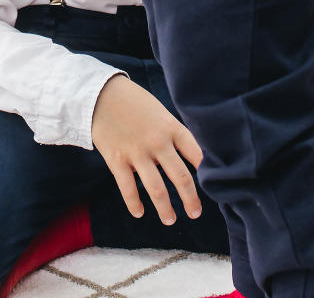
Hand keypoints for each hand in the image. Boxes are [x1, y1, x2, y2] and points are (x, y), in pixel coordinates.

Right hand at [90, 74, 204, 224]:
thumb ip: (172, 133)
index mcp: (171, 127)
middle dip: (190, 199)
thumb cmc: (133, 101)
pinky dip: (134, 204)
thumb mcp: (159, 111)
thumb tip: (185, 158)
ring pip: (157, 189)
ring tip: (170, 220)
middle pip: (181, 177)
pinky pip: (128, 189)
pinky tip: (139, 213)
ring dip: (165, 209)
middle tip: (195, 213)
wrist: (100, 94)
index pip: (196, 153)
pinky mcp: (117, 160)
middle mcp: (158, 142)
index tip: (213, 186)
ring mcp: (137, 153)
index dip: (207, 171)